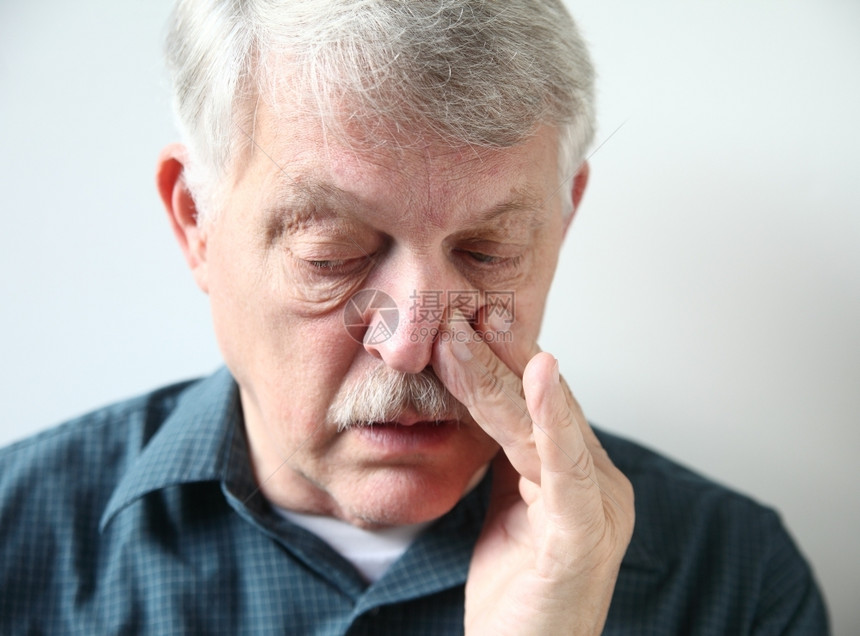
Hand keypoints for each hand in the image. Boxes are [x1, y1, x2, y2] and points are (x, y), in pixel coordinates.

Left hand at [431, 315, 633, 634]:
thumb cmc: (518, 601)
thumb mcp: (509, 514)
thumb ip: (510, 463)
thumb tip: (486, 408)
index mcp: (580, 478)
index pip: (539, 406)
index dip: (505, 359)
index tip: (468, 316)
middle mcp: (598, 484)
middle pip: (541, 405)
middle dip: (497, 355)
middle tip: (458, 308)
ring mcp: (596, 508)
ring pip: (543, 425)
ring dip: (502, 373)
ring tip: (465, 329)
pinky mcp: (583, 534)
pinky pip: (565, 466)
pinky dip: (552, 416)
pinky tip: (540, 371)